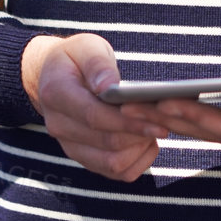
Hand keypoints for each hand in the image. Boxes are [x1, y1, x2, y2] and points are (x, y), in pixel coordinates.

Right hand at [21, 33, 158, 182]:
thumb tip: (110, 87)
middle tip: (165, 122)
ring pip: (113, 164)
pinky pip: (116, 172)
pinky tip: (146, 142)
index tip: (158, 121)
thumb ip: (98, 64)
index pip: (95, 116)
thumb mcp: (86, 47)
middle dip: (141, 135)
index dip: (128, 122)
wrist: (54, 77)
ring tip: (154, 128)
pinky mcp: (84, 158)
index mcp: (57, 94)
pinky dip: (138, 161)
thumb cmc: (76, 59)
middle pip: (108, 143)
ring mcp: (71, 146)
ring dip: (140, 149)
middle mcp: (59, 126)